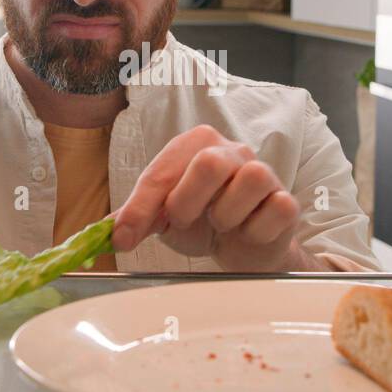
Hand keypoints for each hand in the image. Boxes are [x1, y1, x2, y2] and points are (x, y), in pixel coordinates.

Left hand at [112, 125, 314, 271]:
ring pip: (250, 180)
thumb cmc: (203, 222)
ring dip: (226, 216)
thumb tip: (103, 234)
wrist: (245, 246)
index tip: (124, 239)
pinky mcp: (287, 202)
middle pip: (209, 162)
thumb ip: (135, 219)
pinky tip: (247, 234)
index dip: (140, 208)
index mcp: (197, 144)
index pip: (163, 171)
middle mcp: (233, 151)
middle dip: (188, 202)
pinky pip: (276, 210)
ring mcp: (265, 173)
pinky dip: (255, 231)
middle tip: (184, 222)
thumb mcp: (163, 219)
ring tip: (222, 226)